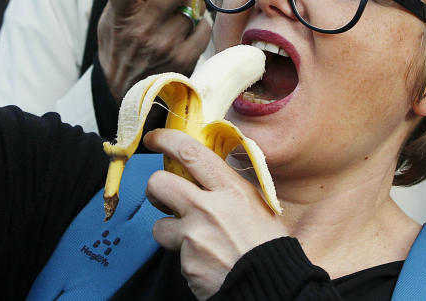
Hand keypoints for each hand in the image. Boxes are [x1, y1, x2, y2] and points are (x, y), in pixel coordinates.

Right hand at [97, 0, 211, 102]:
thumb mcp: (111, 17)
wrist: (125, 92)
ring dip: (190, 5)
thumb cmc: (119, 46)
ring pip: (191, 9)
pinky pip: (203, 28)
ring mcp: (164, 46)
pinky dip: (199, 24)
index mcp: (119, 17)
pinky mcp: (184, 59)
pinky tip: (188, 28)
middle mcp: (141, 31)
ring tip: (181, 10)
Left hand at [144, 129, 286, 299]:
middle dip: (155, 189)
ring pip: (158, 223)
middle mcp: (209, 208)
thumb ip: (229, 185)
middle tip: (164, 197)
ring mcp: (196, 236)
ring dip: (169, 230)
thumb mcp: (257, 204)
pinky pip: (174, 253)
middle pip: (158, 182)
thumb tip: (204, 168)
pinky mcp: (188, 262)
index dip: (166, 140)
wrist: (271, 287)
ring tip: (190, 237)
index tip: (155, 139)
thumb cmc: (266, 245)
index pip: (190, 152)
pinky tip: (204, 260)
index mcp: (231, 189)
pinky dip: (185, 257)